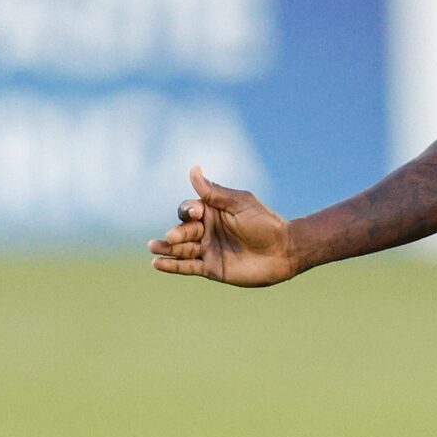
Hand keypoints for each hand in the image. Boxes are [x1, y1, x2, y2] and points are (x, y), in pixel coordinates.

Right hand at [149, 166, 300, 285]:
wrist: (284, 250)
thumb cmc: (265, 223)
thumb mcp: (240, 203)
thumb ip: (214, 191)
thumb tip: (193, 168)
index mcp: (212, 212)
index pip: (189, 210)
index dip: (188, 211)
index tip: (197, 213)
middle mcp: (206, 230)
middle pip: (182, 229)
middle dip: (177, 232)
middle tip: (174, 236)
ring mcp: (207, 250)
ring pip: (181, 248)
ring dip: (166, 248)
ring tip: (152, 247)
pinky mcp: (211, 268)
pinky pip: (187, 266)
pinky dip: (172, 265)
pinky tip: (157, 264)